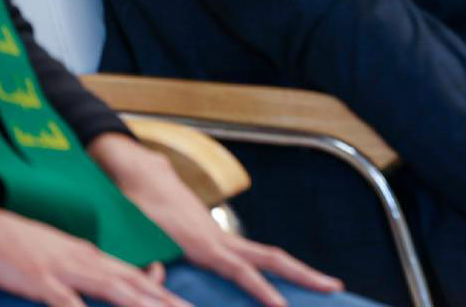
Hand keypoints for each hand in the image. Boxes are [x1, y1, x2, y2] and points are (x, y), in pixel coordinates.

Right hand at [0, 178, 188, 306]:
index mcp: (90, 256)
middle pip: (134, 283)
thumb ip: (78, 272)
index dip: (159, 290)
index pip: (134, 274)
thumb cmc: (12, 244)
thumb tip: (99, 288)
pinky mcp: (40, 279)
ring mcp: (64, 269)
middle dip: (165, 300)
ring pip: (112, 289)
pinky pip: (66, 302)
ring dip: (139, 304)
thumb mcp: (54, 257)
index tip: (181, 303)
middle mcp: (85, 260)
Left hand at [90, 133, 341, 306]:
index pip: (240, 268)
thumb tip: (155, 281)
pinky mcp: (221, 240)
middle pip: (272, 256)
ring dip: (297, 271)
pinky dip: (277, 270)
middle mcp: (221, 239)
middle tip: (334, 287)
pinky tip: (288, 284)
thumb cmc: (135, 207)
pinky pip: (257, 256)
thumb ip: (142, 263)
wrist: (143, 177)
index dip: (260, 289)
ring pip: (269, 255)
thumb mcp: (130, 237)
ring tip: (326, 286)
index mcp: (203, 242)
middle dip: (304, 273)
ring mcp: (225, 237)